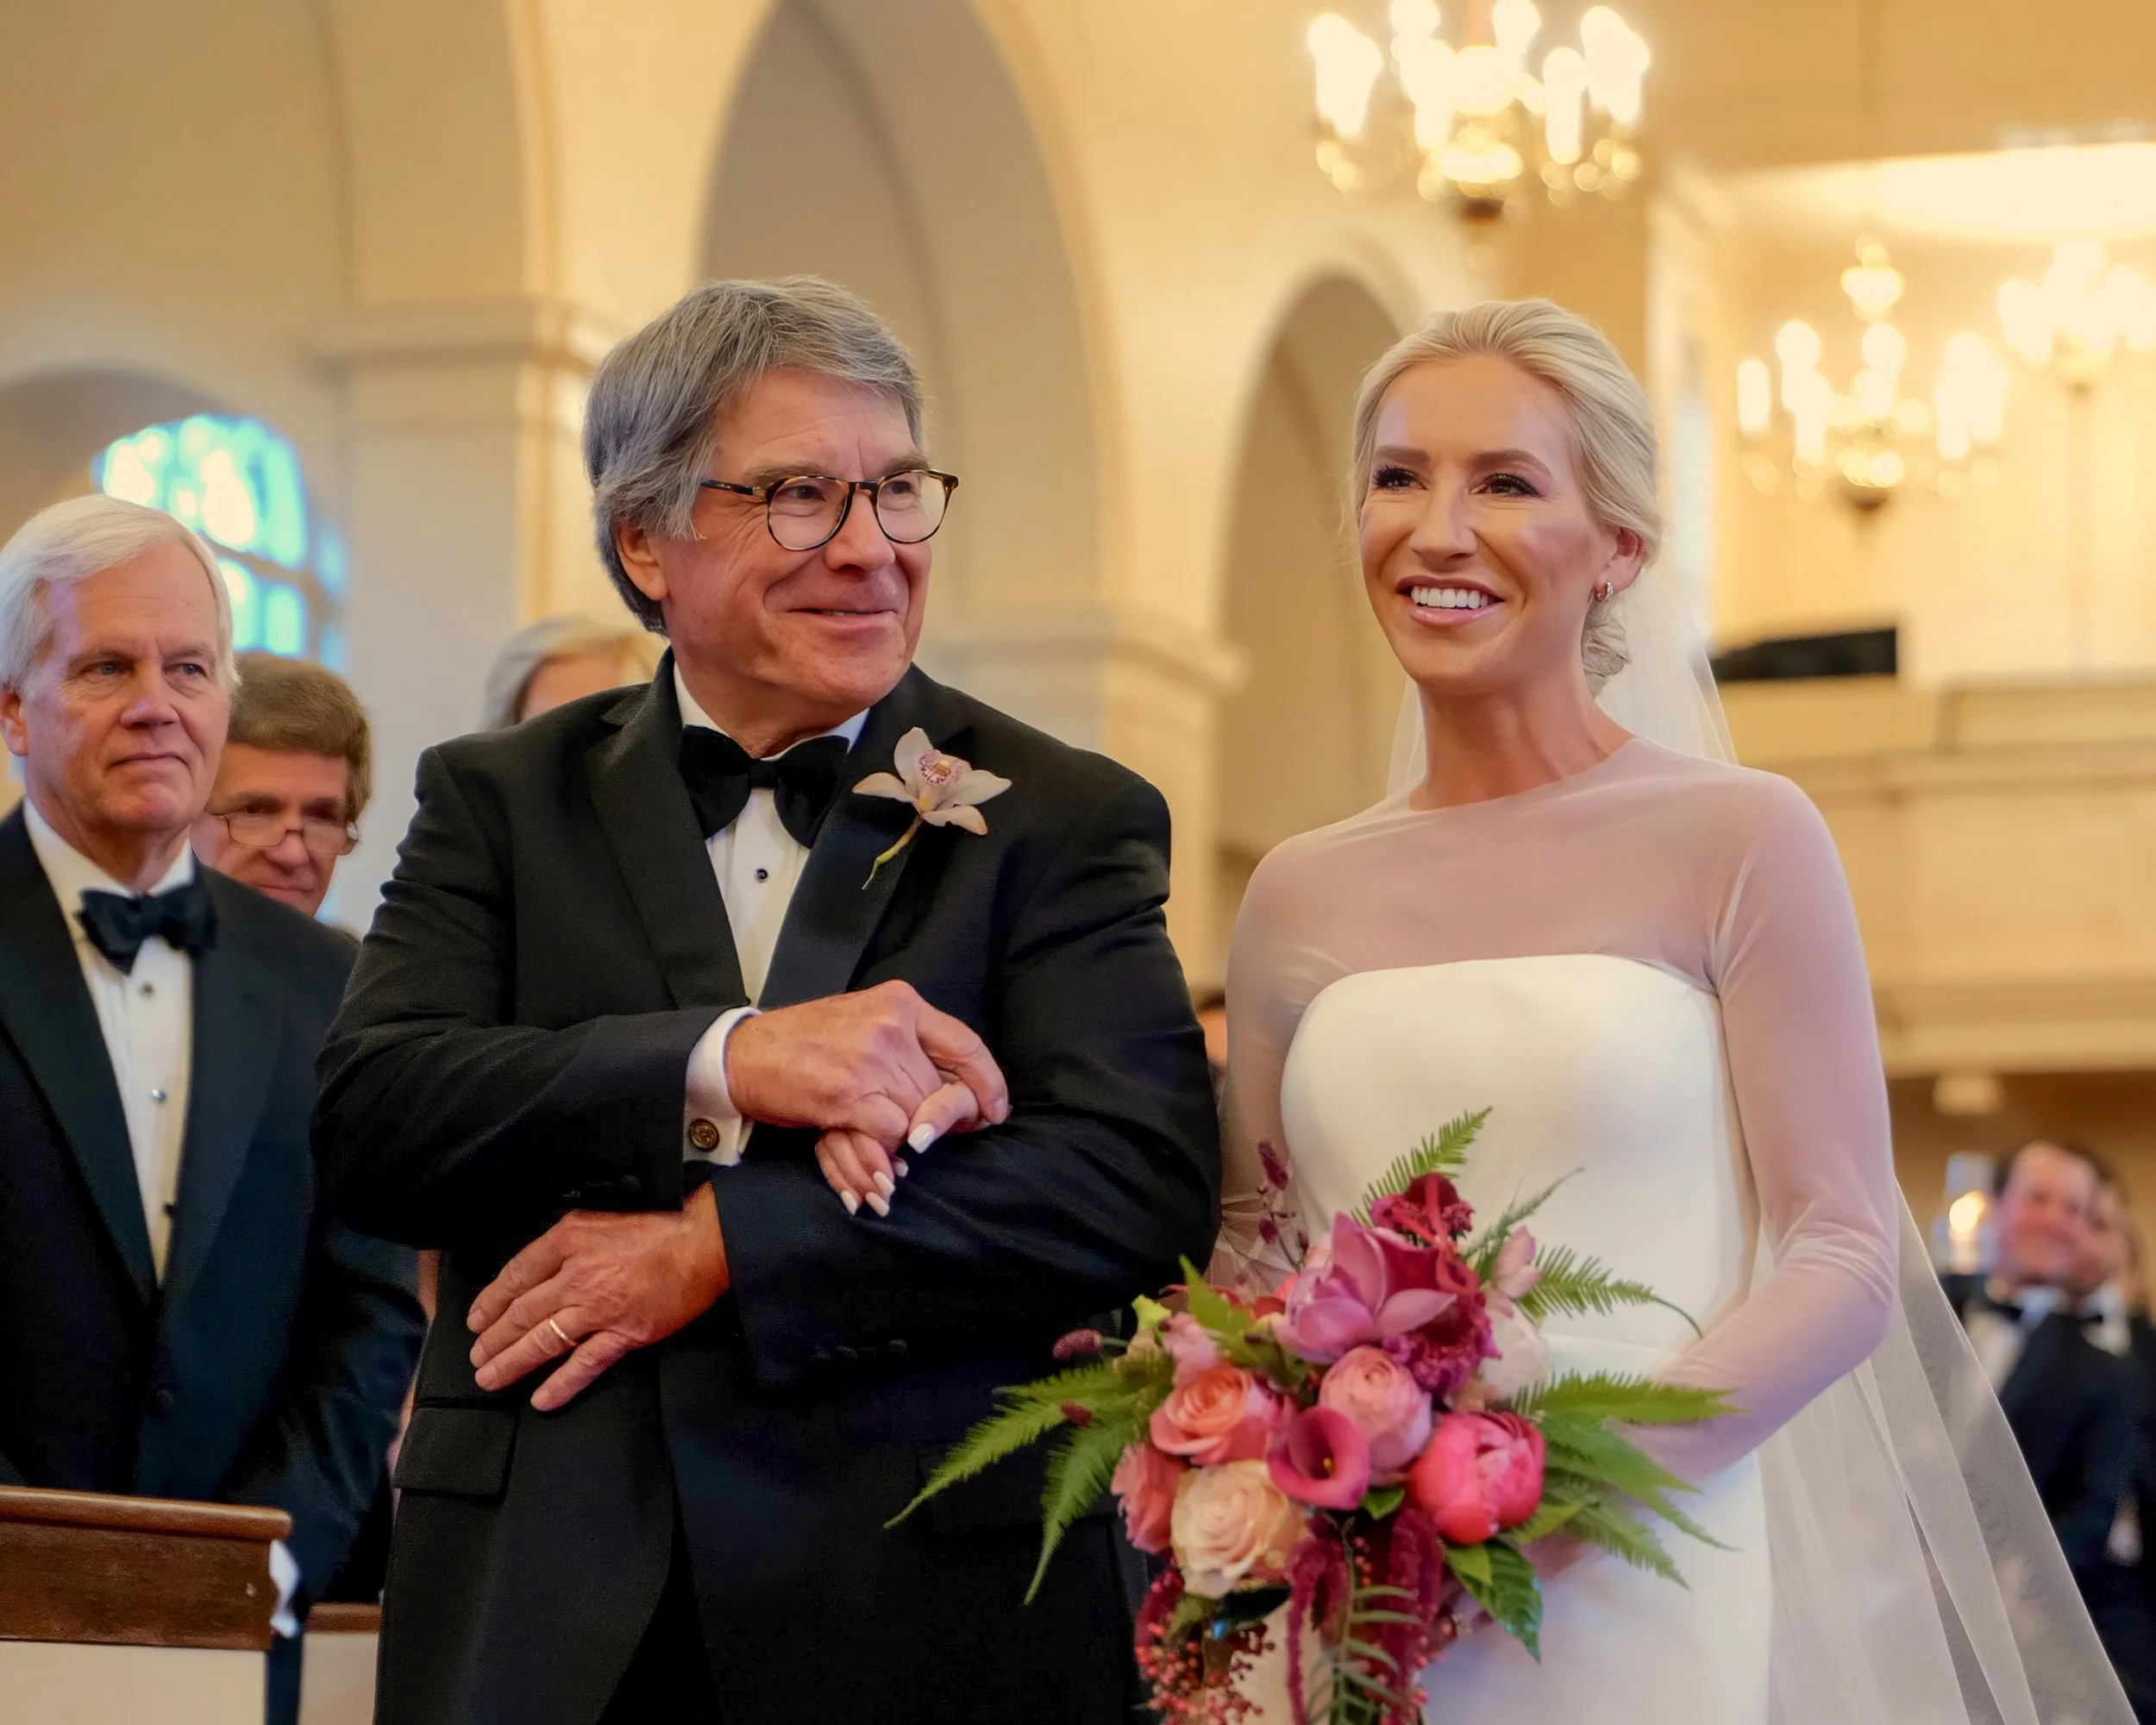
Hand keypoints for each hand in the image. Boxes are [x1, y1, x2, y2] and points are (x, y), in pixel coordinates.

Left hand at [466, 1185, 730, 1410]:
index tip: (476, 1318)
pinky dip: (561, 1384)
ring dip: (512, 1362)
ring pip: (543, 1341)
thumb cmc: (660, 1222)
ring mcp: (599, 1309)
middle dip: (493, 1338)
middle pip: (522, 1312)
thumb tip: (542, 1261)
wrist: (704, 1241)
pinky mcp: (625, 1334)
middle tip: (476, 1355)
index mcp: (568, 1240)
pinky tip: (542, 1399)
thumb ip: (569, 1238)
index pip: (516, 1275)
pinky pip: (585, 1364)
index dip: (490, 1300)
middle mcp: (576, 1276)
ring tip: (490, 1377)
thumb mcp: (602, 1214)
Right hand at [727, 981, 1007, 1212]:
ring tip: (881, 1137)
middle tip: (922, 1138)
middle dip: (937, 1122)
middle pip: (942, 1090)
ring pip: (919, 1115)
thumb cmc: (804, 1043)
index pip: (966, 1044)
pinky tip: (867, 1145)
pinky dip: (884, 1149)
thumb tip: (960, 1096)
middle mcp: (891, 1025)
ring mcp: (871, 1059)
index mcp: (900, 1002)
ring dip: (903, 1136)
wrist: (744, 1054)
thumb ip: (909, 1048)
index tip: (994, 1110)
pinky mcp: (850, 1093)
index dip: (988, 1084)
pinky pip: (893, 1133)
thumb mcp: (864, 1024)